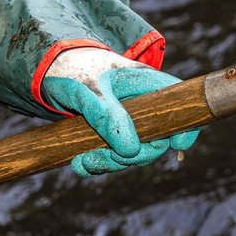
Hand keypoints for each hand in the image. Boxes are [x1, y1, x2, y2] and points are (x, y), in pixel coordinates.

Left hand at [42, 48, 198, 176]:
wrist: (50, 70)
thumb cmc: (75, 70)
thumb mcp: (89, 89)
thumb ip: (108, 116)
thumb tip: (131, 151)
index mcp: (149, 86)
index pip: (179, 107)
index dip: (186, 127)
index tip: (177, 144)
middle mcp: (144, 107)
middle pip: (157, 140)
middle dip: (134, 156)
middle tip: (104, 157)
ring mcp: (129, 123)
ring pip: (134, 153)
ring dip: (111, 163)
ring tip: (83, 161)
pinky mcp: (110, 135)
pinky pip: (112, 157)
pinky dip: (96, 165)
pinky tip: (78, 163)